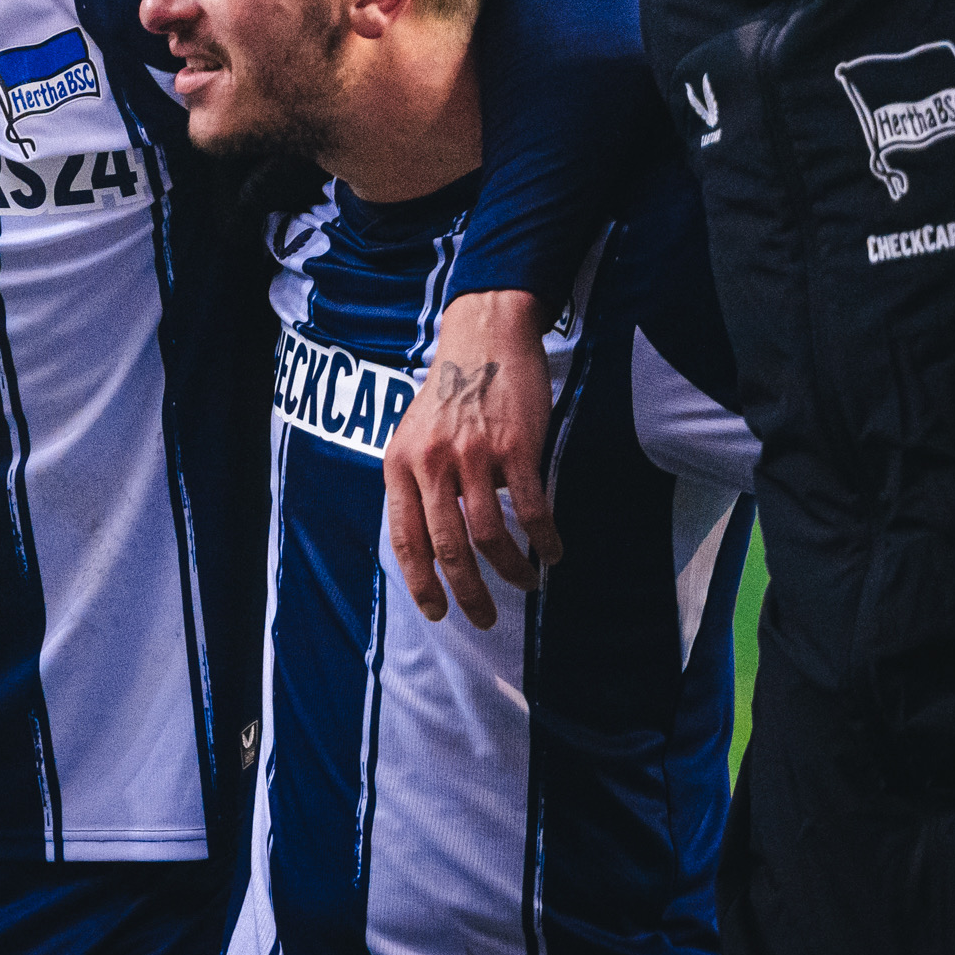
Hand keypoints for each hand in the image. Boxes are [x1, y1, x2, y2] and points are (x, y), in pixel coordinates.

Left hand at [378, 288, 565, 627]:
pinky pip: (532, 510)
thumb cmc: (451, 390)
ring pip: (490, 535)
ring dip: (511, 571)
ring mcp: (473, 454)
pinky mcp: (515, 447)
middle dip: (468, 593)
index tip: (437, 612)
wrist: (484, 336)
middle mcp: (432, 462)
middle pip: (448, 547)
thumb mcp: (413, 434)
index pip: (405, 538)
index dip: (420, 581)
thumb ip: (415, 481)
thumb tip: (424, 542)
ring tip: (526, 583)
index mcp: (401, 463)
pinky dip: (544, 541)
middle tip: (484, 618)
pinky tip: (553, 553)